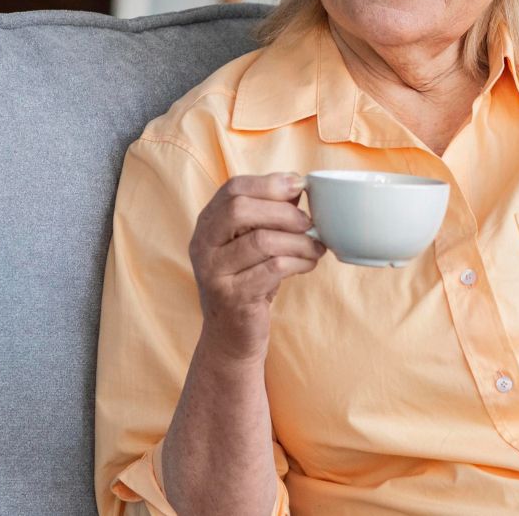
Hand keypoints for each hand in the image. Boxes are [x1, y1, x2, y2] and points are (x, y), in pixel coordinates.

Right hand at [187, 173, 325, 361]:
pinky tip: (308, 264)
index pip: (233, 189)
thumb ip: (270, 212)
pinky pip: (273, 268)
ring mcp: (214, 272)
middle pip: (240, 209)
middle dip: (284, 212)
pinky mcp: (233, 297)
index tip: (299, 185)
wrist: (231, 336)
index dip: (269, 183)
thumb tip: (296, 184)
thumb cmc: (248, 281)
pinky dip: (298, 262)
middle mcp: (203, 245)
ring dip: (299, 241)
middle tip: (309, 223)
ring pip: (261, 241)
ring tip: (316, 248)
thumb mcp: (253, 242)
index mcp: (207, 224)